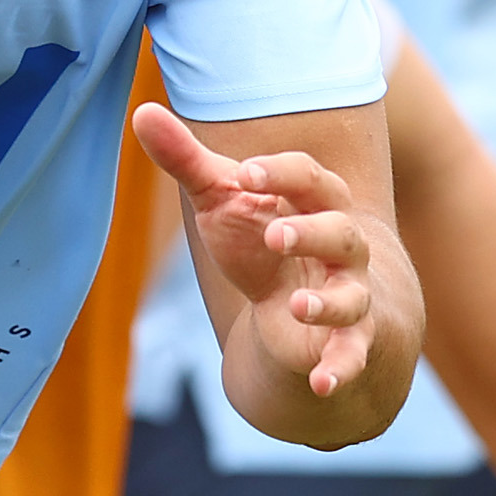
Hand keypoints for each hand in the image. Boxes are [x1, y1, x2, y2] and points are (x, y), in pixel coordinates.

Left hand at [134, 102, 375, 400]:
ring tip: (297, 305)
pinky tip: (321, 383)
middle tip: (275, 235)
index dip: (282, 174)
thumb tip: (142, 112)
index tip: (248, 174)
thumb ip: (186, 159)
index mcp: (313, 201)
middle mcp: (341, 245)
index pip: (310, 177)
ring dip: (328, 302)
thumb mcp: (220, 198)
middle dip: (311, 232)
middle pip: (341, 231)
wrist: (294, 300)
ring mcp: (348, 293)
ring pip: (352, 295)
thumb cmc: (256, 236)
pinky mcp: (346, 339)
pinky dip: (341, 369)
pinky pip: (353, 353)